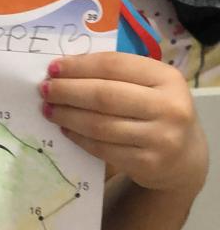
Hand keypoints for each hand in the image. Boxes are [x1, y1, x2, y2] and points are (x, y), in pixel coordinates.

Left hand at [39, 52, 208, 193]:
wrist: (184, 157)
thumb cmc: (157, 111)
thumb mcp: (150, 86)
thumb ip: (117, 75)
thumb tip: (66, 69)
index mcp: (167, 78)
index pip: (114, 65)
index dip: (79, 66)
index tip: (53, 68)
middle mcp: (169, 107)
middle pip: (104, 95)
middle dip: (68, 91)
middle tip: (45, 89)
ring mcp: (160, 138)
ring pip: (100, 125)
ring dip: (68, 116)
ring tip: (48, 109)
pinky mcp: (147, 163)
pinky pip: (102, 148)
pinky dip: (79, 137)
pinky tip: (65, 129)